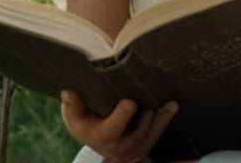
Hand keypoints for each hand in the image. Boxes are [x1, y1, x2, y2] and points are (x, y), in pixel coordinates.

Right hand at [60, 89, 177, 162]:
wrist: (99, 141)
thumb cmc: (86, 123)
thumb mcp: (74, 117)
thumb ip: (72, 105)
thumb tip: (68, 92)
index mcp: (101, 137)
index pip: (112, 129)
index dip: (121, 117)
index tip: (129, 103)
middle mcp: (119, 147)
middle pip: (135, 137)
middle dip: (144, 124)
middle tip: (151, 108)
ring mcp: (134, 149)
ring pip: (149, 137)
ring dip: (160, 121)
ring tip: (169, 106)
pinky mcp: (145, 146)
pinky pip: (157, 135)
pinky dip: (165, 121)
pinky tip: (172, 107)